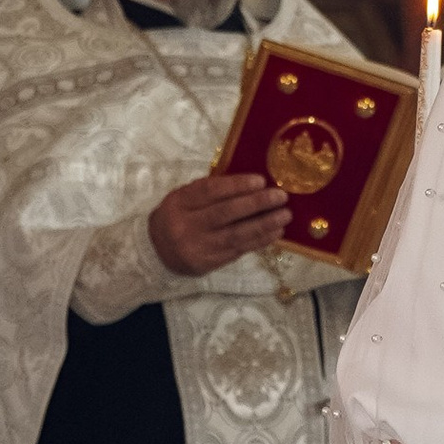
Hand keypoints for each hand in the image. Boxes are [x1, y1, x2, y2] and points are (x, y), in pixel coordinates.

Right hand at [150, 173, 288, 274]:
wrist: (158, 250)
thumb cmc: (179, 216)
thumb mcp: (185, 198)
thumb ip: (210, 191)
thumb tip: (251, 183)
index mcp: (180, 203)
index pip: (210, 191)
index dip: (236, 185)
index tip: (261, 180)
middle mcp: (187, 226)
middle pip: (226, 213)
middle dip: (257, 204)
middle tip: (280, 196)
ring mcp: (199, 247)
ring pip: (236, 235)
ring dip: (265, 224)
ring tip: (285, 215)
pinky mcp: (209, 263)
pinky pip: (239, 250)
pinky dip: (260, 240)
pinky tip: (276, 232)